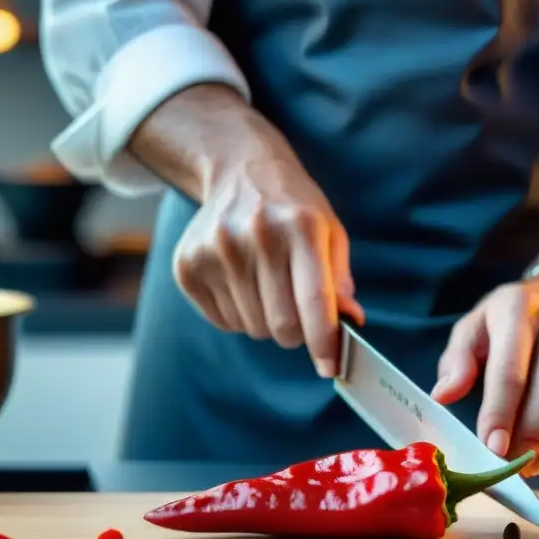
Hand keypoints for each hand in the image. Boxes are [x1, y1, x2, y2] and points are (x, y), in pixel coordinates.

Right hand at [172, 153, 363, 376]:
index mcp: (301, 227)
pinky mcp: (188, 265)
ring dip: (265, 322)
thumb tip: (350, 323)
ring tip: (266, 287)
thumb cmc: (294, 208)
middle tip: (296, 311)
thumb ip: (340, 279)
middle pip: (281, 326)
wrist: (241, 171)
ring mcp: (217, 250)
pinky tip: (242, 284)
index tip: (329, 367)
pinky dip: (238, 316)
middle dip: (295, 333)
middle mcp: (257, 236)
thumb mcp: (329, 231)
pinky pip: (223, 322)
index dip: (324, 342)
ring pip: (252, 328)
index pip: (314, 302)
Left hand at [431, 279, 538, 476]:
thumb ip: (457, 362)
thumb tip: (444, 396)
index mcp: (520, 309)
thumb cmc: (506, 324)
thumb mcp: (473, 329)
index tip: (492, 449)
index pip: (511, 370)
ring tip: (528, 464)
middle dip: (529, 439)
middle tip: (510, 466)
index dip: (501, 414)